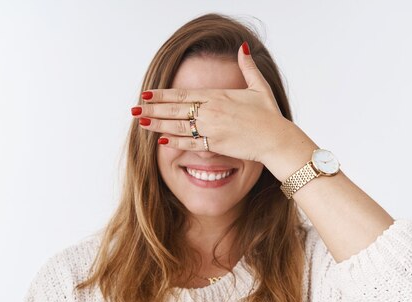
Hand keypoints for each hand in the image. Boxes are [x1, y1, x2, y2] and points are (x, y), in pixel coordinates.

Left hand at [130, 42, 302, 164]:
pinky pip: (190, 143)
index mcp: (218, 96)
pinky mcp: (216, 145)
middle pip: (175, 108)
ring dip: (158, 124)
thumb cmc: (270, 115)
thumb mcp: (259, 87)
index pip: (183, 93)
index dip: (161, 94)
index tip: (145, 93)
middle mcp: (211, 111)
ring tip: (141, 122)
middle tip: (134, 109)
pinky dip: (175, 142)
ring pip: (178, 126)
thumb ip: (247, 67)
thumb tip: (243, 47)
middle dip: (152, 108)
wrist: (277, 139)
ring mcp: (212, 129)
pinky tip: (161, 141)